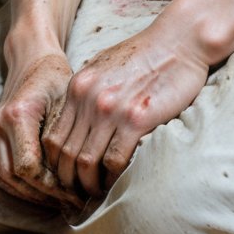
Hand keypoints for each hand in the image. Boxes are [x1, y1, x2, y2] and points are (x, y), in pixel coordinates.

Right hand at [0, 51, 83, 213]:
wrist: (31, 57)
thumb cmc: (55, 76)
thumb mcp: (68, 98)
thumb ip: (69, 133)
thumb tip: (83, 171)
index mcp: (19, 113)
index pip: (28, 166)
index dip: (51, 185)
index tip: (75, 191)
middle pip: (15, 177)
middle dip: (43, 195)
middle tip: (71, 202)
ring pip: (3, 178)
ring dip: (30, 194)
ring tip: (58, 201)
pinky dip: (17, 186)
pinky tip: (41, 191)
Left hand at [41, 25, 209, 197]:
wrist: (180, 39)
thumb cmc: (147, 54)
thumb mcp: (106, 66)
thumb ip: (89, 93)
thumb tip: (81, 124)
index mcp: (78, 87)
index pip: (53, 138)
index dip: (57, 165)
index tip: (68, 177)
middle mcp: (88, 99)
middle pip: (64, 155)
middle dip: (70, 181)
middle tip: (81, 193)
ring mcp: (111, 109)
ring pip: (85, 163)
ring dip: (90, 184)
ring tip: (98, 192)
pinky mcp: (136, 119)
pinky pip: (114, 161)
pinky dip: (113, 178)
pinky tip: (118, 181)